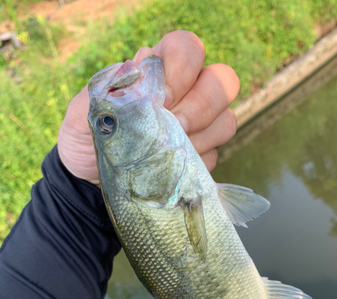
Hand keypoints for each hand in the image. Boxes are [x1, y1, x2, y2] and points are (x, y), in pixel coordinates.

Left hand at [58, 31, 239, 183]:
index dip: (182, 70)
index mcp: (157, 72)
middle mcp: (186, 94)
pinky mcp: (201, 157)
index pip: (187, 48)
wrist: (92, 184)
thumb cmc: (88, 142)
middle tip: (174, 127)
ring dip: (201, 137)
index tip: (160, 100)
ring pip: (227, 120)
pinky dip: (195, 163)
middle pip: (222, 80)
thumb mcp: (82, 114)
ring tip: (169, 151)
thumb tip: (135, 69)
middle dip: (199, 106)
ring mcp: (199, 127)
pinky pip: (215, 156)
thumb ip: (104, 89)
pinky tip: (170, 169)